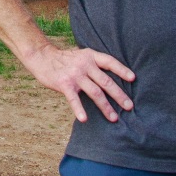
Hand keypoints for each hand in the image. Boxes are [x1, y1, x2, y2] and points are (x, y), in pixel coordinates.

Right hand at [20, 44, 134, 123]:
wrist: (42, 56)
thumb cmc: (64, 59)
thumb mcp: (81, 55)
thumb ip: (94, 64)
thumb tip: (112, 79)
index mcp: (90, 56)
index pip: (110, 62)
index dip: (122, 70)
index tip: (133, 79)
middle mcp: (85, 65)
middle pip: (106, 82)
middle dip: (119, 95)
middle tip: (129, 106)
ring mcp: (75, 75)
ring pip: (95, 93)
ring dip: (105, 107)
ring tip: (114, 118)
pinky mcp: (64, 84)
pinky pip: (74, 99)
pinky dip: (79, 109)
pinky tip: (84, 119)